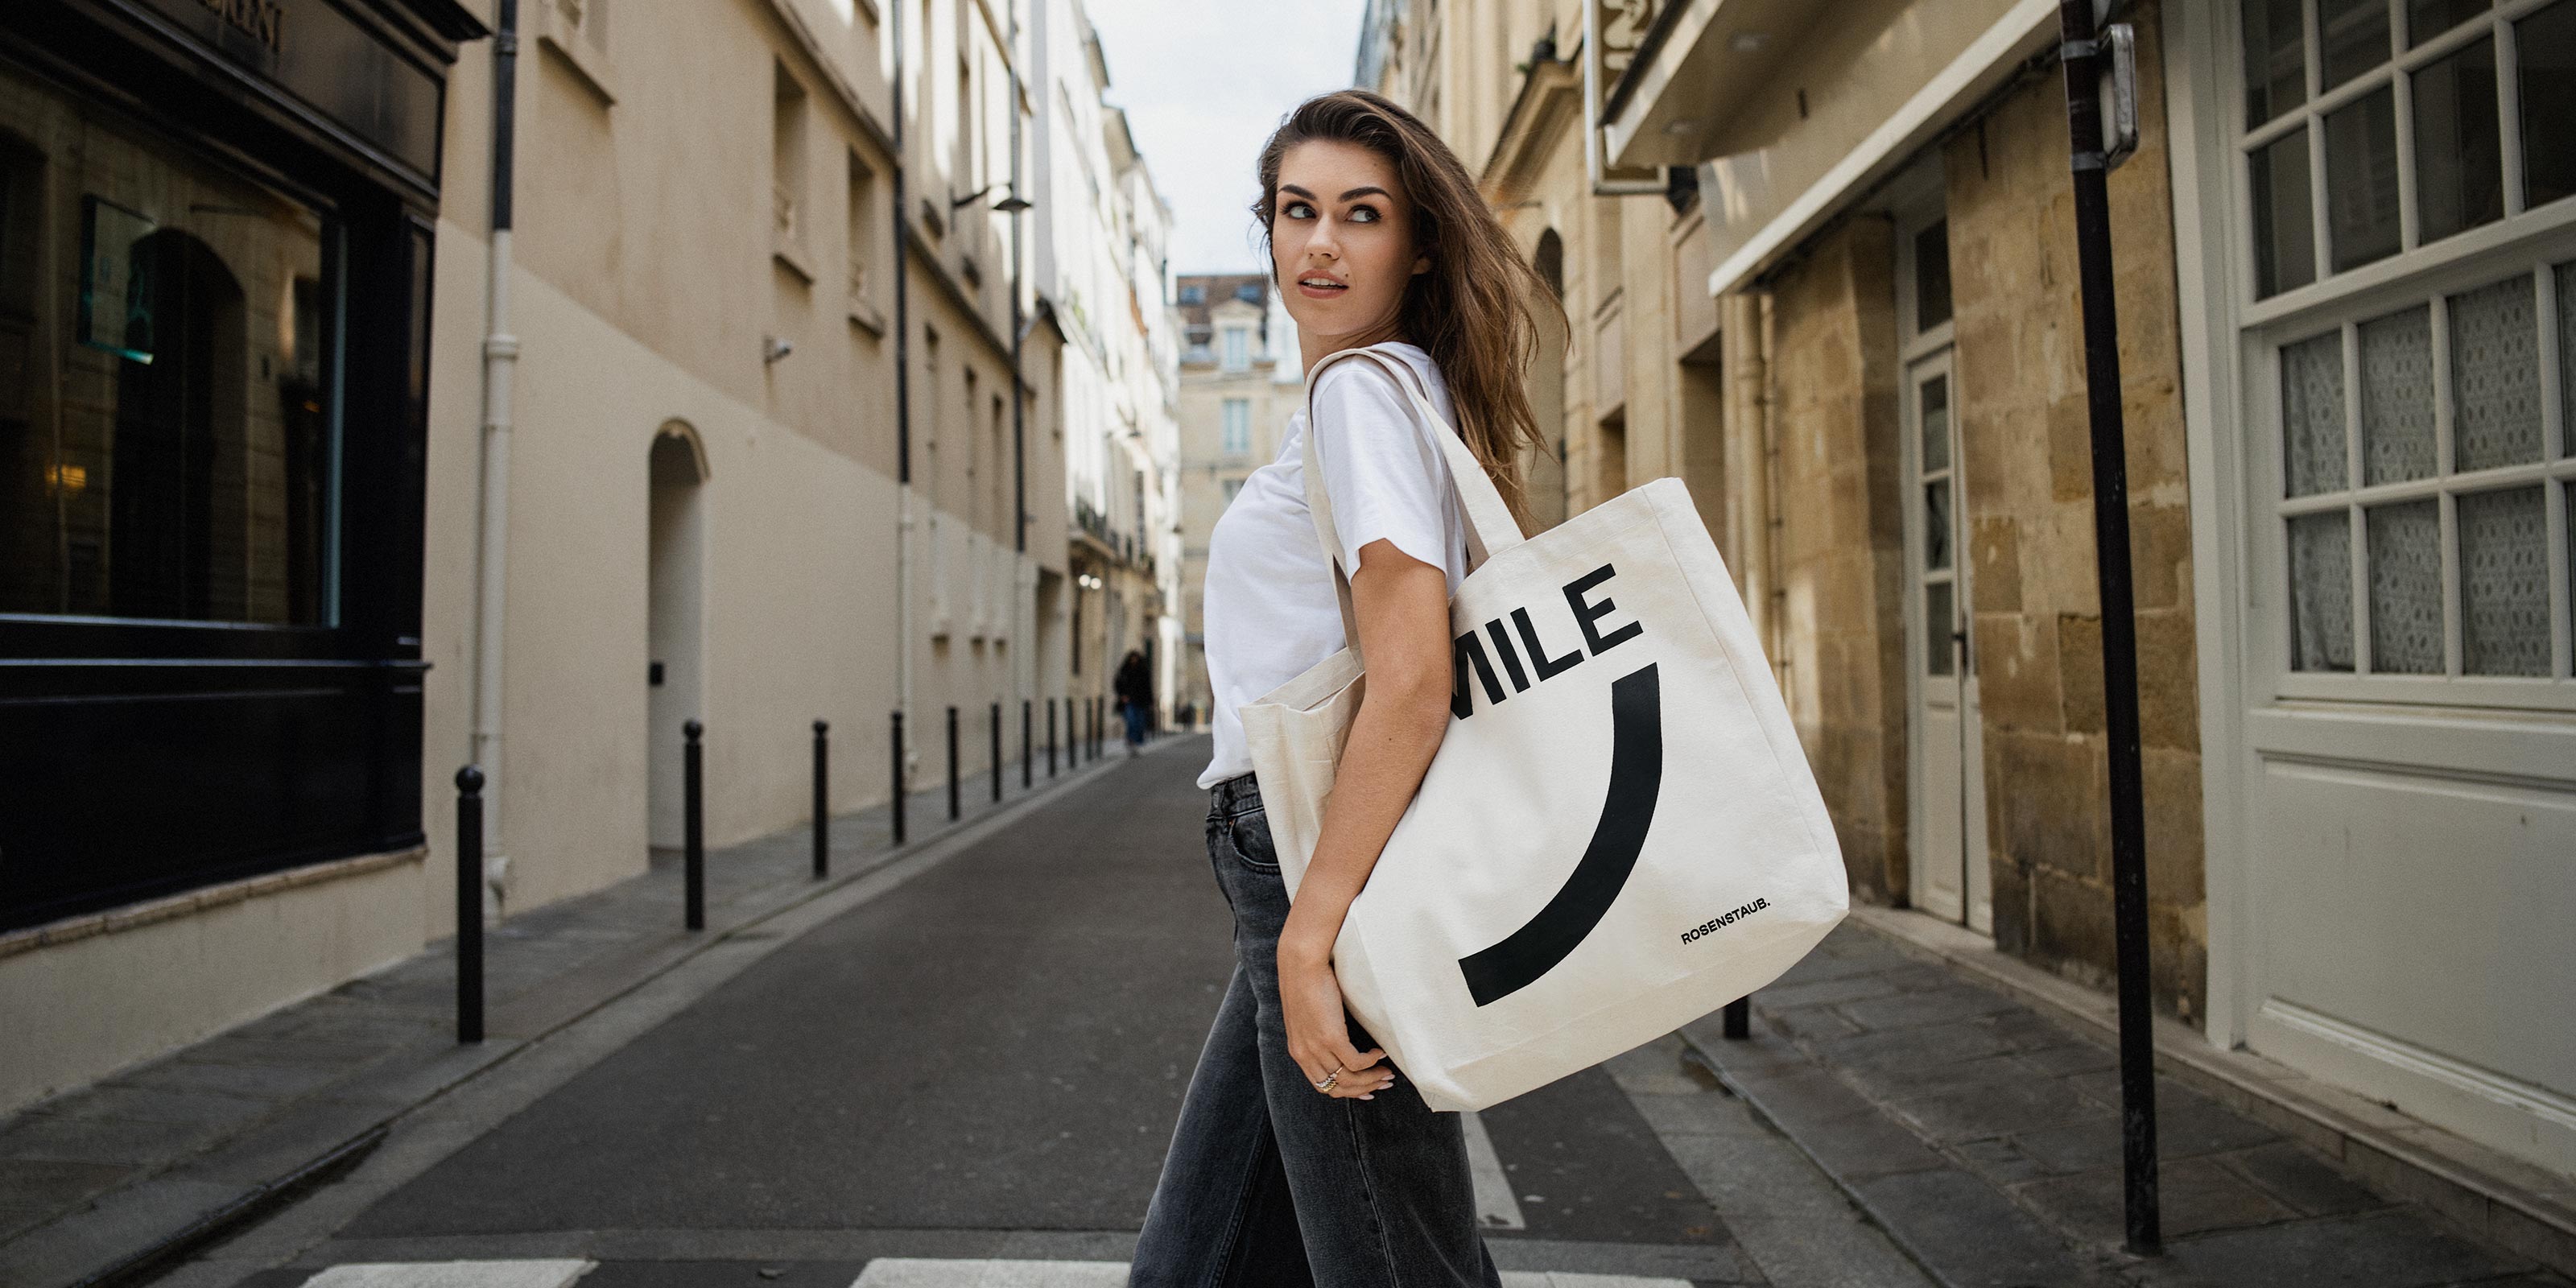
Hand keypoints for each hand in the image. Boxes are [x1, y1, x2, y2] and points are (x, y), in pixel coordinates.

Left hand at [1277, 942, 1395, 1099]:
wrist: (1301, 965)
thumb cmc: (1305, 984)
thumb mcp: (1306, 1017)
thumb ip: (1316, 1035)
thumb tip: (1338, 1043)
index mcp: (1298, 1051)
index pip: (1322, 1085)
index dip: (1347, 1092)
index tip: (1367, 1090)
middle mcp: (1305, 1054)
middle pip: (1337, 1088)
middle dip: (1363, 1090)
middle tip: (1384, 1083)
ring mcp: (1317, 1048)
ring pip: (1349, 1079)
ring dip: (1372, 1079)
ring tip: (1387, 1072)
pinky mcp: (1330, 1037)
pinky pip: (1357, 1062)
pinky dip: (1372, 1061)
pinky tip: (1380, 1052)